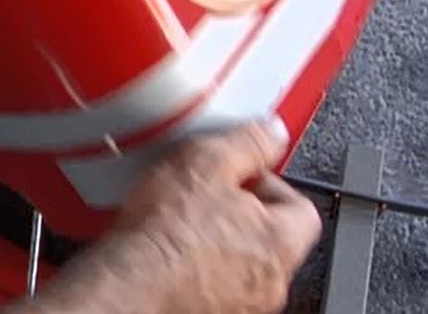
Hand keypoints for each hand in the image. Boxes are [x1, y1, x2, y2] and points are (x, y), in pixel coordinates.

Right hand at [22, 119, 321, 313]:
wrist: (127, 283)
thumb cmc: (165, 235)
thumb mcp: (207, 161)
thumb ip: (249, 142)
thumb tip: (272, 132)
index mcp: (281, 242)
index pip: (300, 204)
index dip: (266, 180)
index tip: (237, 169)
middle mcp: (269, 281)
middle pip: (267, 233)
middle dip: (238, 209)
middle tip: (203, 191)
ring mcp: (238, 302)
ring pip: (236, 258)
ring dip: (214, 237)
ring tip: (177, 218)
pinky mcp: (205, 309)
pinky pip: (208, 278)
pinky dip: (193, 262)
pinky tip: (165, 245)